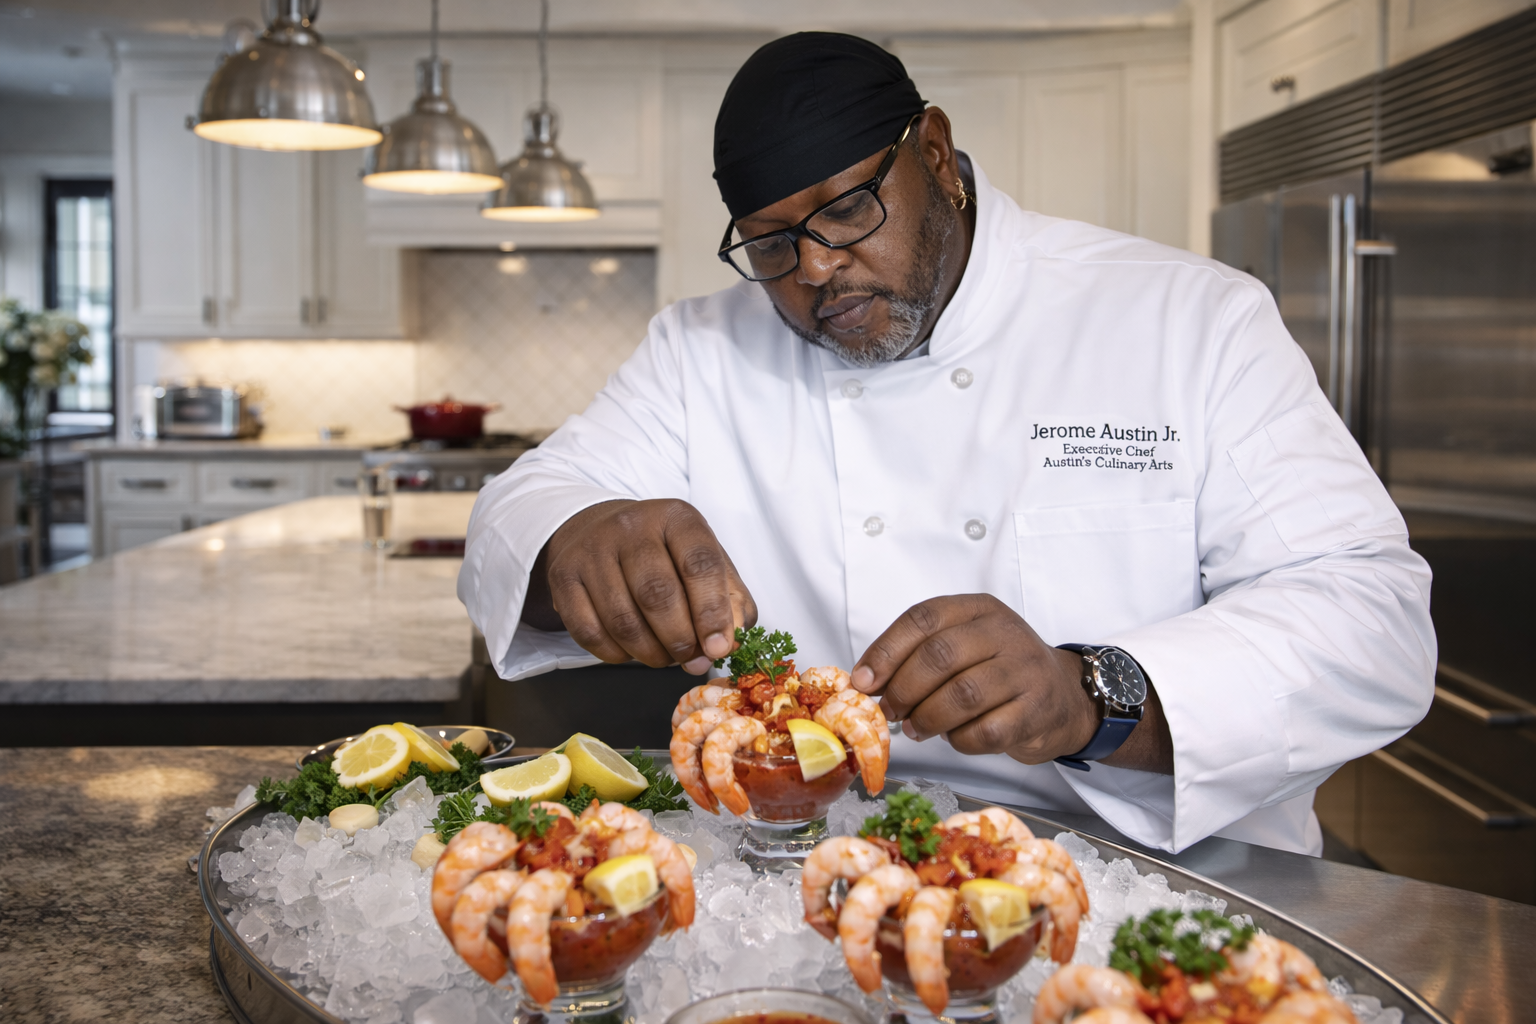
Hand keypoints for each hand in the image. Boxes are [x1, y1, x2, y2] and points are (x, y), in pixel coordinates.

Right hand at [526, 499, 755, 673]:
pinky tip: (631, 651)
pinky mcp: (563, 575)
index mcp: (677, 517)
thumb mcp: (706, 561)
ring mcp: (592, 548)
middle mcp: (631, 525)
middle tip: (691, 660)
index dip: (712, 612)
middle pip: (657, 594)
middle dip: (680, 639)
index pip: (699, 564)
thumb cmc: (664, 553)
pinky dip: (615, 654)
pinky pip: (589, 631)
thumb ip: (730, 599)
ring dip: (649, 653)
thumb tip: (728, 642)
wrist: (599, 530)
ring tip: (665, 658)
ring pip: (622, 619)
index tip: (719, 647)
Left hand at [850, 594, 1098, 763]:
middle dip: (903, 688)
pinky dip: (959, 740)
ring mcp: (1025, 671)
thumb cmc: (999, 670)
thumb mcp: (963, 646)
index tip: (863, 681)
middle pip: (940, 656)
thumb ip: (917, 655)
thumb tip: (866, 682)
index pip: (924, 618)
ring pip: (962, 695)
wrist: (1064, 696)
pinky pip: (985, 731)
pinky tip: (954, 738)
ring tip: (914, 728)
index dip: (886, 651)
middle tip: (888, 711)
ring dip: (927, 718)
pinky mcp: (1036, 712)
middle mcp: (1005, 633)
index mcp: (979, 609)